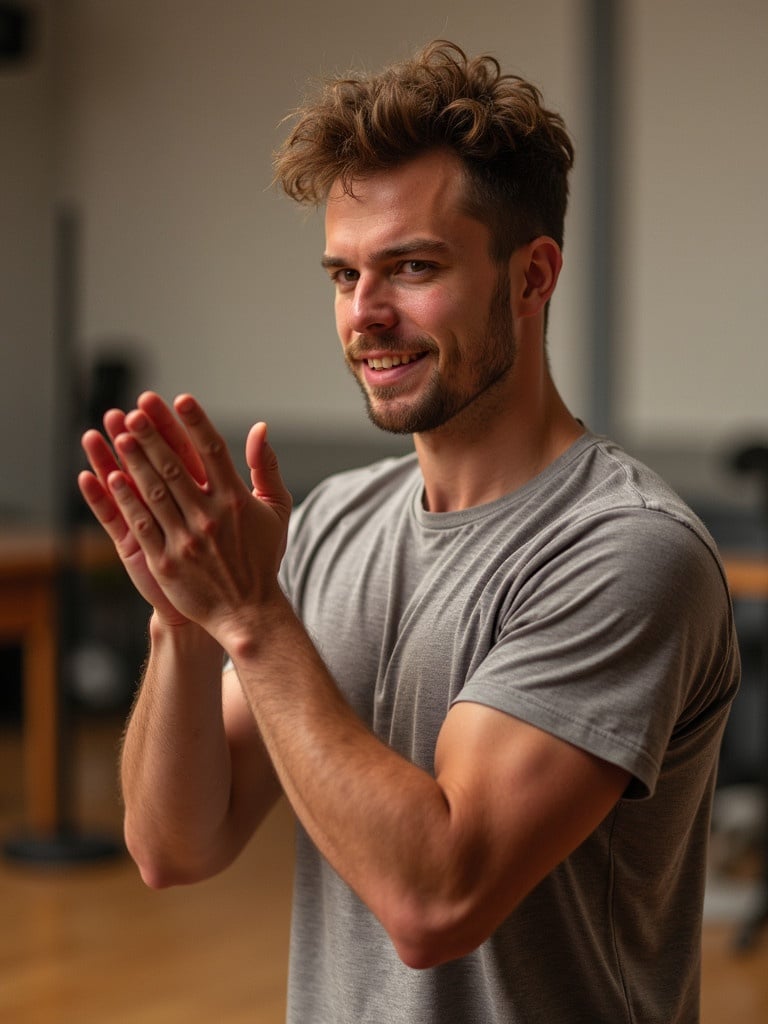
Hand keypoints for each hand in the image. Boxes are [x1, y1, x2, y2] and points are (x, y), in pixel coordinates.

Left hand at [103, 393, 291, 646]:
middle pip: (177, 467)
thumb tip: (260, 428)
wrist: (247, 611)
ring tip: (121, 433)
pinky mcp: (166, 561)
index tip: (181, 398)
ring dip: (136, 460)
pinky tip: (112, 475)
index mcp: (237, 500)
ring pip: (155, 491)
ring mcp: (186, 539)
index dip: (195, 422)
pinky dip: (126, 498)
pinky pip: (141, 523)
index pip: (214, 451)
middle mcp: (211, 517)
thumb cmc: (262, 557)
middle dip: (155, 435)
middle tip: (137, 410)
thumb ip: (267, 467)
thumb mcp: (276, 510)